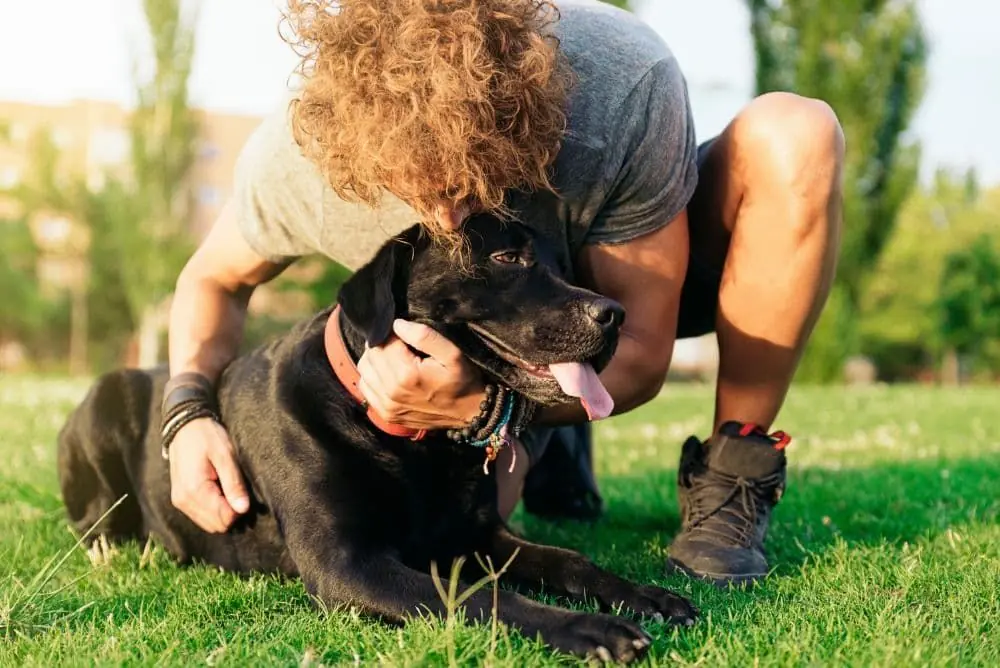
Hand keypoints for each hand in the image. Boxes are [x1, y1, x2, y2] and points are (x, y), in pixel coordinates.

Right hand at [168, 417, 249, 532]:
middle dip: (232, 512)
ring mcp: (180, 502)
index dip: (239, 509)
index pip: (224, 518)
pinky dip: (213, 509)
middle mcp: (184, 501)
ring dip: (222, 512)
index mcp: (195, 490)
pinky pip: (201, 516)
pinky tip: (218, 490)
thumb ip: (234, 483)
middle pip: (216, 525)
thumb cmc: (207, 437)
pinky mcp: (180, 500)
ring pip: (209, 524)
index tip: (244, 492)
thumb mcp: (225, 455)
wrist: (184, 427)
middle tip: (237, 489)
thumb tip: (243, 509)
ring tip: (226, 487)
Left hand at [357, 319, 485, 430]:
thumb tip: (397, 324)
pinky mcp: (386, 414)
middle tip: (401, 346)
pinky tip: (389, 374)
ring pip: (364, 369)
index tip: (406, 336)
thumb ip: (424, 336)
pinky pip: (365, 387)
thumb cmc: (462, 380)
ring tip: (395, 359)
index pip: (383, 342)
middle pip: (371, 355)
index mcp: (407, 374)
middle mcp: (392, 392)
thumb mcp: (452, 353)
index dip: (393, 333)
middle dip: (383, 345)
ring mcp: (387, 406)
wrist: (468, 413)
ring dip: (376, 360)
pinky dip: (373, 377)